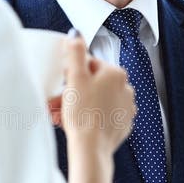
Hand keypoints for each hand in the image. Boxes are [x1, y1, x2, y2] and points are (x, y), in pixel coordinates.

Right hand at [51, 33, 135, 154]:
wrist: (91, 147)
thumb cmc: (83, 113)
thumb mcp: (75, 77)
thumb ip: (75, 52)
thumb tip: (75, 34)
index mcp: (116, 73)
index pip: (89, 65)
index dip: (72, 74)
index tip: (63, 85)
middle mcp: (126, 88)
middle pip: (92, 84)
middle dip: (72, 93)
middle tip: (57, 103)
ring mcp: (126, 108)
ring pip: (96, 100)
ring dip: (78, 105)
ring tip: (61, 115)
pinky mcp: (122, 124)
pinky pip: (102, 115)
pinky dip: (89, 117)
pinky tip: (76, 124)